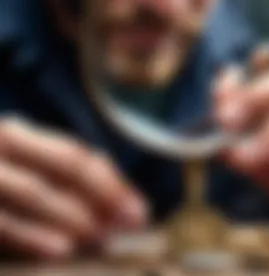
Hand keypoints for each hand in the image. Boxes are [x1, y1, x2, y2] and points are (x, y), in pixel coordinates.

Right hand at [0, 117, 147, 259]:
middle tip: (130, 223)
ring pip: (34, 191)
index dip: (111, 182)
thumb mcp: (29, 166)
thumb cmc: (1, 173)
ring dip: (73, 215)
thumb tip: (122, 203)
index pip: (76, 155)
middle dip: (102, 194)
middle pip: (64, 165)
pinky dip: (31, 236)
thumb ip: (69, 176)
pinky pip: (2, 223)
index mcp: (20, 134)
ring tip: (101, 237)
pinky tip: (61, 250)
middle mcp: (3, 145)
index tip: (140, 210)